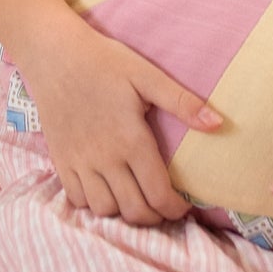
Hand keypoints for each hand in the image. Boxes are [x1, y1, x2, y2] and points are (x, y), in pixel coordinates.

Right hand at [19, 21, 220, 228]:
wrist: (53, 53)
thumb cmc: (103, 61)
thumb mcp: (147, 74)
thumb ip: (182, 102)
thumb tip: (219, 124)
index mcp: (131, 140)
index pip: (158, 195)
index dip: (176, 210)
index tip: (184, 206)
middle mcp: (104, 158)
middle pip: (134, 211)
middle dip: (155, 217)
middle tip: (165, 207)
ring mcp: (79, 162)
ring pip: (105, 211)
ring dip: (124, 213)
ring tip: (137, 200)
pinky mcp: (60, 161)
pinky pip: (77, 199)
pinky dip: (94, 204)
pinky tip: (107, 191)